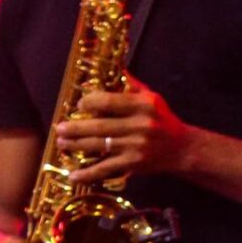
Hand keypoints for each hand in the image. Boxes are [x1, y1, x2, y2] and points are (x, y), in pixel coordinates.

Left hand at [58, 83, 193, 185]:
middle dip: (76, 128)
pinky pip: (105, 169)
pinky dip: (88, 174)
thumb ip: (132, 85)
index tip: (79, 105)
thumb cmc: (163, 119)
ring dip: (76, 145)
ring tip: (61, 143)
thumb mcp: (153, 98)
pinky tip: (73, 175)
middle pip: (100, 126)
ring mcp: (136, 146)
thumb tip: (113, 67)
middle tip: (59, 128)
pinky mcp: (133, 164)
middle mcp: (140, 125)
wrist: (182, 148)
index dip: (90, 103)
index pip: (111, 102)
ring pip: (99, 146)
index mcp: (144, 105)